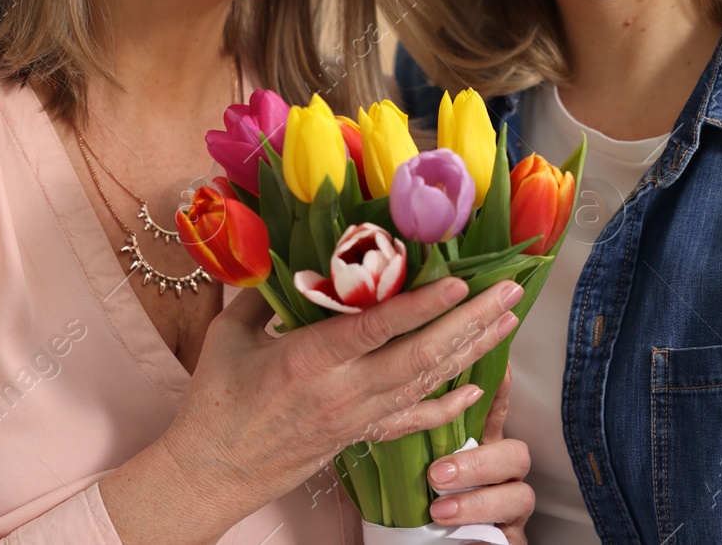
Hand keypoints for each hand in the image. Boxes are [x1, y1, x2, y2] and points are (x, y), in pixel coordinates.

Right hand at [155, 276, 523, 532]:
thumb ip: (261, 292)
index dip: (421, 305)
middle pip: (419, 355)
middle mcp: (342, 391)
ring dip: (471, 350)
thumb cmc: (215, 401)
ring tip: (506, 320)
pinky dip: (449, 404)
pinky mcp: (359, 436)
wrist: (212, 472)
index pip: (375, 329)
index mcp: (307, 360)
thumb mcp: (228, 335)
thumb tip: (281, 250)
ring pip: (426, 383)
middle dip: (470, 321)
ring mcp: (356, 417)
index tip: (460, 280)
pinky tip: (478, 387)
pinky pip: (413, 421)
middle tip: (509, 290)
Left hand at [426, 364, 532, 543]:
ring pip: (520, 494)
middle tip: (437, 473)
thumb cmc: (415, 516)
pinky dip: (483, 532)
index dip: (500, 391)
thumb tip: (388, 413)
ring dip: (477, 502)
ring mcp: (509, 510)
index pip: (495, 414)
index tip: (499, 367)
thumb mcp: (411, 474)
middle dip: (480, 462)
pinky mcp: (510, 540)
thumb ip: (413, 446)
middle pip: (516, 453)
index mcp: (478, 451)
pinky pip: (513, 535)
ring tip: (437, 511)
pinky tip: (459, 535)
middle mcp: (500, 477)